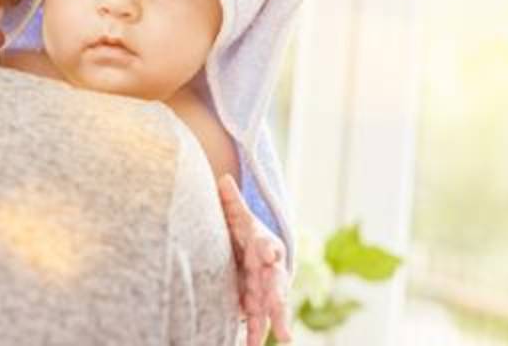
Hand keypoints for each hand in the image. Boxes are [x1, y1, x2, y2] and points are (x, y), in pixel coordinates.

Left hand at [218, 174, 291, 344]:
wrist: (255, 253)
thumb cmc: (246, 233)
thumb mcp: (238, 217)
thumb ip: (231, 202)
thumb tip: (222, 178)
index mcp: (265, 245)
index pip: (268, 246)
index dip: (268, 248)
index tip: (269, 252)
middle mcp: (271, 270)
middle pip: (276, 282)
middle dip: (278, 294)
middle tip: (280, 303)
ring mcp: (266, 290)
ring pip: (273, 307)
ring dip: (276, 322)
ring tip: (284, 338)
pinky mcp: (258, 306)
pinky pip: (259, 322)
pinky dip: (256, 335)